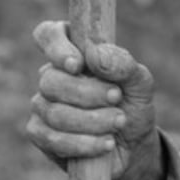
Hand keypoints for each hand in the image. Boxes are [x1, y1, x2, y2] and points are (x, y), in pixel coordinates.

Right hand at [28, 20, 157, 179]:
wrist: (133, 144)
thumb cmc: (132, 104)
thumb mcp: (140, 83)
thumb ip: (122, 64)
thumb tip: (95, 54)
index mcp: (74, 53)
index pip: (49, 34)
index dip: (56, 47)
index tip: (78, 64)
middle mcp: (52, 77)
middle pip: (51, 80)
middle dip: (89, 93)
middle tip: (117, 97)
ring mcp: (42, 106)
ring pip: (54, 113)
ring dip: (93, 120)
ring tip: (119, 121)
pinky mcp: (40, 134)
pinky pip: (51, 139)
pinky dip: (84, 143)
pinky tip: (106, 142)